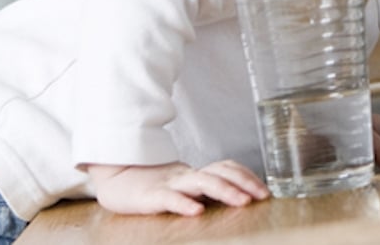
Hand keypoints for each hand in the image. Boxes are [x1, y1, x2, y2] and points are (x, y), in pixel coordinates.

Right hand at [87, 161, 269, 215]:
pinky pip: (169, 199)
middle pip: (219, 173)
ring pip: (200, 183)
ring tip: (242, 202)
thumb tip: (240, 197)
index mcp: (195, 175)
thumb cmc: (154, 187)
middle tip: (262, 195)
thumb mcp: (184, 186)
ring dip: (224, 191)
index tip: (264, 189)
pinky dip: (184, 204)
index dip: (246, 176)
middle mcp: (185, 177)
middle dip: (244, 183)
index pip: (226, 168)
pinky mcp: (150, 197)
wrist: (115, 179)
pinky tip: (197, 211)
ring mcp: (169, 185)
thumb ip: (206, 188)